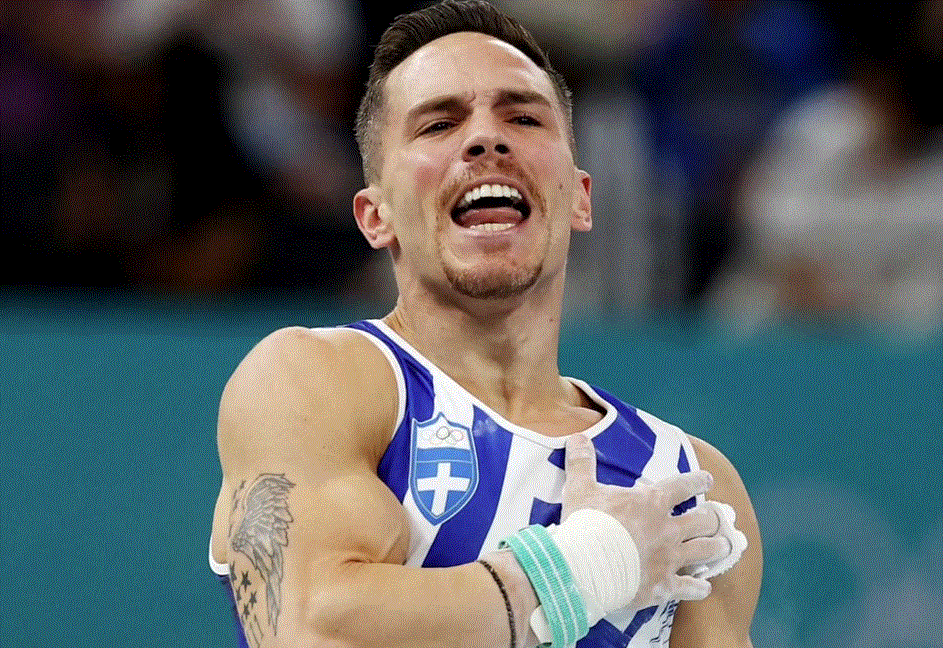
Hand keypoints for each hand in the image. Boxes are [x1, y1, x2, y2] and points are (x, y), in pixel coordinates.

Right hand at [562, 433, 727, 607]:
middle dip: (711, 518)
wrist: (584, 567)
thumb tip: (576, 436)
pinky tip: (705, 587)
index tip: (707, 478)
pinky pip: (691, 588)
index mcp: (650, 502)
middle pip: (702, 521)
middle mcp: (667, 529)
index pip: (682, 486)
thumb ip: (582, 462)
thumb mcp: (580, 487)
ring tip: (725, 547)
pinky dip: (700, 587)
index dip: (697, 480)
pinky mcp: (663, 585)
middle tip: (716, 518)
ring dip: (717, 548)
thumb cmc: (584, 525)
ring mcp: (668, 558)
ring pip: (705, 551)